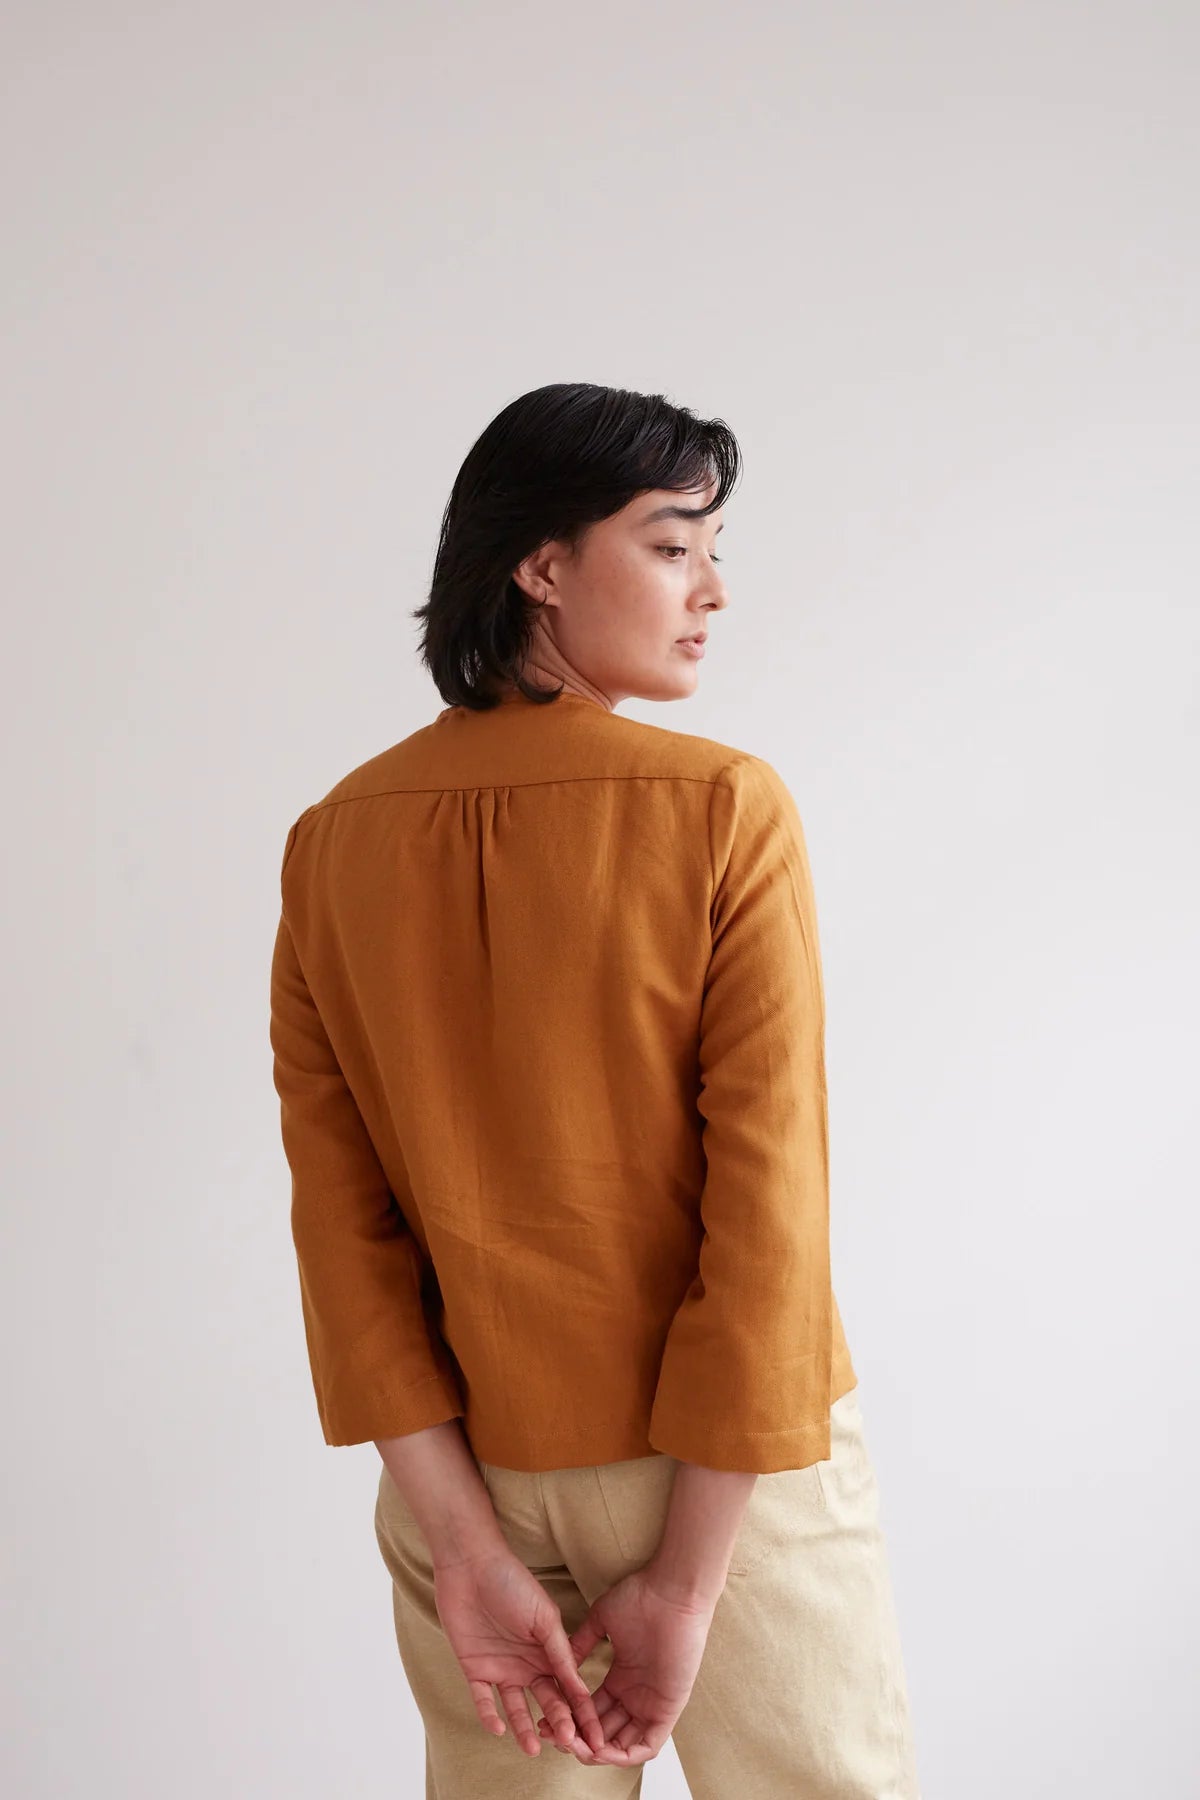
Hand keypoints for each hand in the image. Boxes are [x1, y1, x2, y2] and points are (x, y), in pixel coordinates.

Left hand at [432, 1547, 606, 1758]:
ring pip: (516, 1707)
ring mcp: (501, 1668)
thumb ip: (560, 1652)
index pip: (569, 1688)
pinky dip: (490, 1715)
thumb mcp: (545, 1617)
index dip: (583, 1712)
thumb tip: (580, 1687)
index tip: (596, 1737)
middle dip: (559, 1723)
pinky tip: (499, 1729)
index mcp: (548, 1651)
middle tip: (569, 1742)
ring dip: (525, 1728)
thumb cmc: (513, 1582)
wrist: (471, 1565)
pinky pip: (482, 1699)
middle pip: (546, 1701)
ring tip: (534, 1748)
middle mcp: (527, 1664)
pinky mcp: (474, 1669)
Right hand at [536, 1565, 717, 1766]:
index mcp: (623, 1679)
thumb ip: (583, 1642)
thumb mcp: (603, 1620)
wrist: (670, 1591)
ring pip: (622, 1746)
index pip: (593, 1712)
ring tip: (571, 1743)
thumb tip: (561, 1659)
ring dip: (595, 1751)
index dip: (570, 1719)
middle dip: (577, 1739)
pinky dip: (621, 1755)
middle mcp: (636, 1696)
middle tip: (554, 1734)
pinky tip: (599, 1750)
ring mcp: (652, 1705)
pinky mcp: (667, 1711)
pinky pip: (645, 1747)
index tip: (546, 1720)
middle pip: (603, 1733)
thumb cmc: (641, 1597)